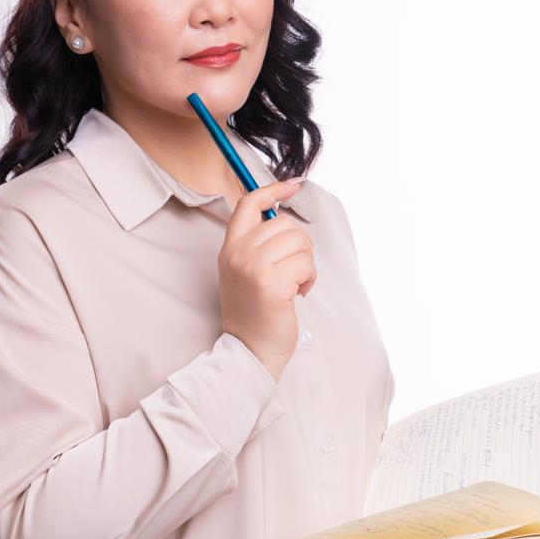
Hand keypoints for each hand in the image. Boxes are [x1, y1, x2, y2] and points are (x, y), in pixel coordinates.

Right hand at [219, 178, 316, 382]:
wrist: (250, 351)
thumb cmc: (255, 313)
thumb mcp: (245, 272)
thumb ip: (257, 244)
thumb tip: (283, 213)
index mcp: (230, 248)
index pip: (249, 203)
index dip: (273, 190)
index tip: (293, 186)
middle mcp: (238, 253)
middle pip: (284, 223)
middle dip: (300, 244)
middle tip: (295, 269)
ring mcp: (253, 268)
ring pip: (300, 241)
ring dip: (306, 263)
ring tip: (295, 283)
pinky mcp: (272, 284)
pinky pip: (306, 263)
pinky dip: (309, 279)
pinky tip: (298, 294)